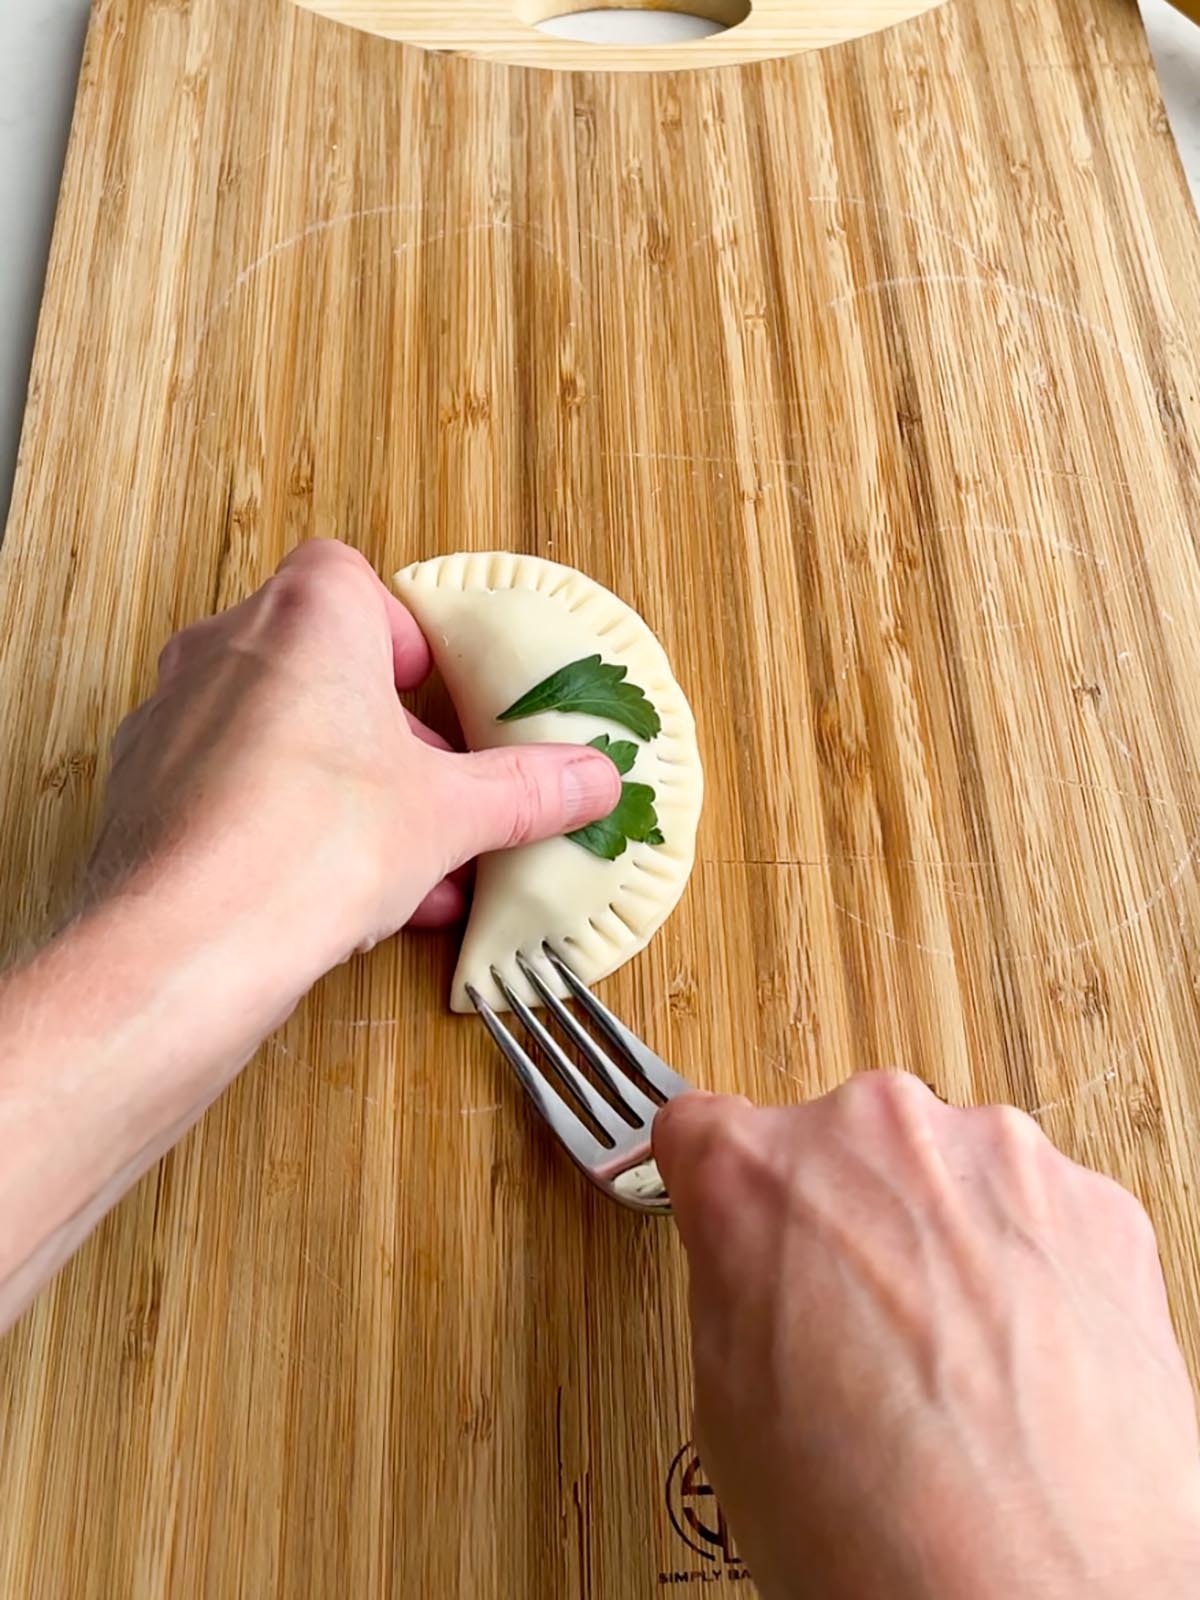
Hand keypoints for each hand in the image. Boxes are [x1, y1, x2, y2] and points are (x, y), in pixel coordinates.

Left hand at [92, 539, 620, 993]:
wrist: (189, 943)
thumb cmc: (316, 843)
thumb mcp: (452, 814)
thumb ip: (526, 789)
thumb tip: (592, 778)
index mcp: (308, 617)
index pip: (353, 580)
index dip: (400, 637)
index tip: (436, 697)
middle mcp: (226, 647)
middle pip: (319, 665)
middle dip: (383, 736)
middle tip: (432, 796)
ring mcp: (171, 717)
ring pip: (274, 734)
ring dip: (340, 787)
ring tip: (401, 868)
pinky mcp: (139, 788)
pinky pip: (228, 787)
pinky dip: (280, 823)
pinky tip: (330, 896)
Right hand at [654, 1074, 1199, 1599]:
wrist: (1036, 1595)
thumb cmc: (876, 1527)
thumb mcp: (727, 1405)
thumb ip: (736, 1286)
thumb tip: (759, 1270)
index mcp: (754, 1175)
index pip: (702, 1130)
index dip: (716, 1186)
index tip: (736, 1212)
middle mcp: (871, 1132)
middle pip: (838, 1143)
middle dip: (844, 1215)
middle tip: (860, 1325)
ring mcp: (994, 1157)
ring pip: (946, 1170)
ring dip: (944, 1234)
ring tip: (957, 1359)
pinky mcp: (1095, 1202)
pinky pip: (1043, 1211)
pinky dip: (1034, 1266)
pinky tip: (1023, 1360)